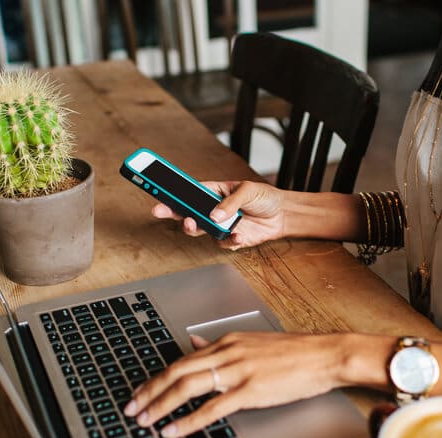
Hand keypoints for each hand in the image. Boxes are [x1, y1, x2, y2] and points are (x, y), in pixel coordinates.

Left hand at [123, 332, 357, 437]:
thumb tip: (195, 343)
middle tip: (131, 409)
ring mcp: (238, 371)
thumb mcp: (252, 343)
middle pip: (177, 371)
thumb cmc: (295, 354)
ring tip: (145, 420)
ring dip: (161, 405)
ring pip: (188, 386)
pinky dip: (188, 420)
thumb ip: (222, 346)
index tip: (141, 392)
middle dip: (149, 391)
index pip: (182, 360)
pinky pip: (212, 407)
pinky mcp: (251, 390)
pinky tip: (174, 430)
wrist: (324, 356)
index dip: (157, 378)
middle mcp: (228, 352)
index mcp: (227, 341)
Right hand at [151, 180, 287, 249]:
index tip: (158, 193)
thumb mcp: (249, 190)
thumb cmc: (264, 197)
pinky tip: (238, 233)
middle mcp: (213, 210)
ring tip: (195, 223)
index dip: (172, 193)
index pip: (189, 192)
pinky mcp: (231, 239)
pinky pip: (223, 243)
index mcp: (213, 192)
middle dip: (172, 212)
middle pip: (187, 212)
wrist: (282, 215)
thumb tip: (214, 215)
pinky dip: (229, 240)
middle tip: (163, 211)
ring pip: (200, 230)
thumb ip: (231, 202)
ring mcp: (220, 225)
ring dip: (195, 227)